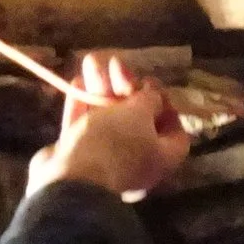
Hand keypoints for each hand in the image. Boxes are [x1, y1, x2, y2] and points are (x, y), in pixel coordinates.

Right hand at [26, 53, 191, 202]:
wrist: (68, 182)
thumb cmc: (112, 144)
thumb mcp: (138, 114)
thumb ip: (149, 100)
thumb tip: (154, 95)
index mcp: (162, 157)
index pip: (174, 130)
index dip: (166, 104)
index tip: (151, 84)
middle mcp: (138, 161)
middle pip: (138, 120)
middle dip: (125, 88)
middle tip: (115, 64)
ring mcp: (108, 161)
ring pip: (108, 119)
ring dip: (101, 90)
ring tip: (90, 61)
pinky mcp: (80, 158)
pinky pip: (86, 128)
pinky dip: (84, 105)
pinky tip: (78, 82)